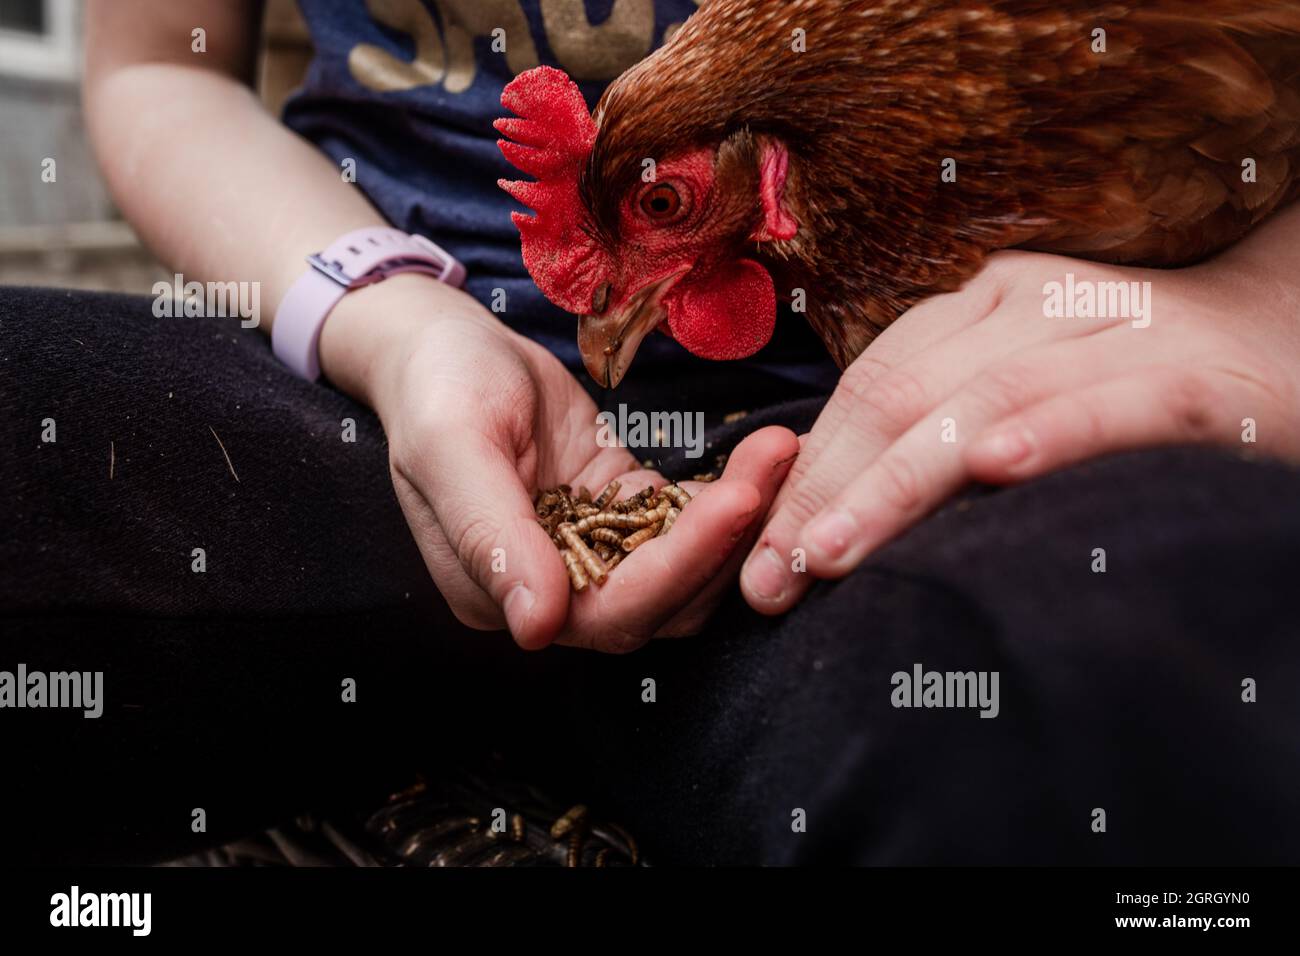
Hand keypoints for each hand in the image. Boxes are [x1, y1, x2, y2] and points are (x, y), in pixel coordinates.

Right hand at [322, 275, 797, 650]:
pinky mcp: (623, 512)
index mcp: (501, 592)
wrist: (444, 346)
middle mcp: (554, 589)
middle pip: (663, 600)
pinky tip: (765, 453)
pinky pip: (686, 524)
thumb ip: (488, 533)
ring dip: (739, 522)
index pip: (608, 611)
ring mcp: (593, 552)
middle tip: (776, 462)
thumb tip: (534, 626)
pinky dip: (729, 497)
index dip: (678, 568)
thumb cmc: (437, 386)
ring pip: (687, 571)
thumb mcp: (451, 443)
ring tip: (782, 451)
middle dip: (727, 540)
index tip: (737, 501)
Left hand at [740, 215, 1299, 613]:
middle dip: (826, 494)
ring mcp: (1118, 331)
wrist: (1285, 346)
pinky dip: (1053, 434)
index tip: (759, 556)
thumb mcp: (1019, 389)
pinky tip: (996, 471)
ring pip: (985, 401)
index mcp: (985, 301)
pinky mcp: (1195, 380)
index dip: (805, 472)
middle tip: (773, 581)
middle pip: (905, 396)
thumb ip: (936, 429)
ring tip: (830, 555)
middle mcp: (1040, 300)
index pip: (871, 385)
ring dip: (898, 485)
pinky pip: (1112, 405)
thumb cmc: (1130, 391)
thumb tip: (821, 516)